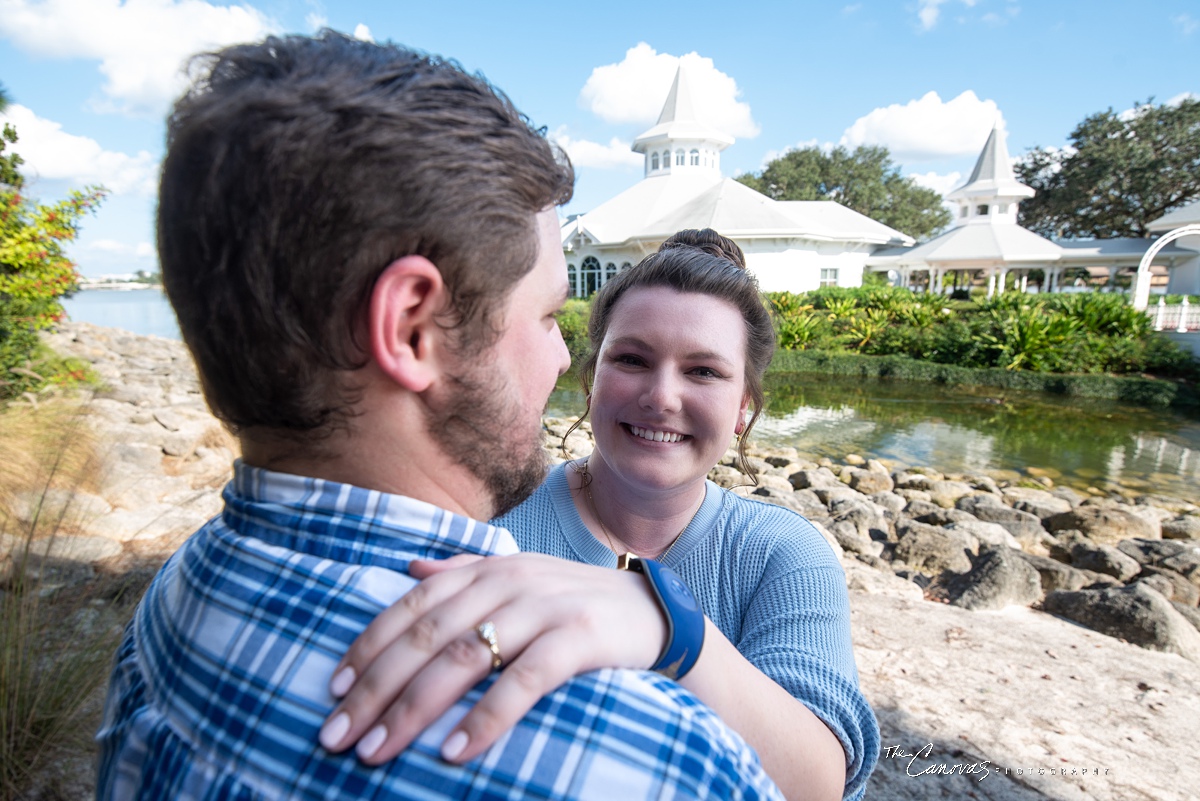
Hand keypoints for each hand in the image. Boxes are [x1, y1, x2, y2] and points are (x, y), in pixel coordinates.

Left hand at [317, 552, 666, 764]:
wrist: (655, 613)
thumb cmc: (573, 604)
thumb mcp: (518, 580)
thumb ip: (463, 572)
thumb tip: (409, 570)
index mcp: (486, 570)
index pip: (412, 606)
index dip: (369, 647)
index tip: (331, 689)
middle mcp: (508, 582)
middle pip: (427, 636)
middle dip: (376, 689)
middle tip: (336, 736)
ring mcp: (544, 607)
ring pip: (465, 657)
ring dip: (414, 708)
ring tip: (378, 751)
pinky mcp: (580, 637)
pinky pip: (525, 681)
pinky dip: (486, 716)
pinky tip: (453, 751)